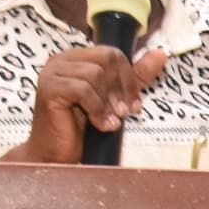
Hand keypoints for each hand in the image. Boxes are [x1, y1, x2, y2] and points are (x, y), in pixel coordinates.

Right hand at [3, 43, 170, 163]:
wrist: (57, 154)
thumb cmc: (83, 128)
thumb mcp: (116, 98)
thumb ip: (137, 77)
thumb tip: (160, 54)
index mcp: (77, 58)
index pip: (112, 53)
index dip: (129, 78)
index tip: (135, 104)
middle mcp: (62, 60)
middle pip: (106, 58)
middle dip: (121, 88)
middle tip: (123, 112)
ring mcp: (53, 73)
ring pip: (95, 74)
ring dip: (109, 102)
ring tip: (111, 120)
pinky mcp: (48, 88)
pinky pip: (82, 89)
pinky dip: (97, 108)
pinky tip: (100, 124)